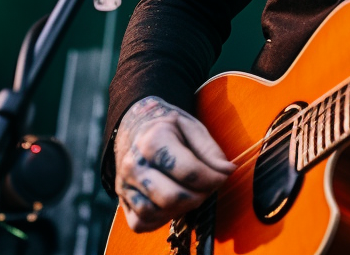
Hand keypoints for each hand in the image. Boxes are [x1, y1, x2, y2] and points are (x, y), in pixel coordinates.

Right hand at [114, 95, 235, 232]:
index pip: (189, 171)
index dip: (212, 178)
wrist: (136, 129)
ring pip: (156, 212)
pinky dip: (161, 218)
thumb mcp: (192, 127)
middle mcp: (134, 163)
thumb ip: (210, 150)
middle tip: (208, 186)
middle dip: (198, 196)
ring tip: (191, 192)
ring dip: (181, 208)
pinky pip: (142, 223)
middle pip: (172, 197)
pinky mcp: (122, 201)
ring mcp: (124, 184)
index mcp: (153, 139)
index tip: (224, 175)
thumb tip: (227, 171)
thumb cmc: (169, 128)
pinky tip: (173, 202)